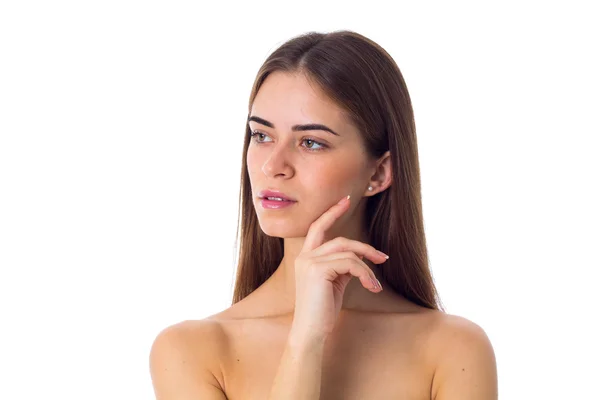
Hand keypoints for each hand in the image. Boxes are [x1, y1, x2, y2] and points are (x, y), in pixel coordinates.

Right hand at [289, 195, 388, 343]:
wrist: (311, 332)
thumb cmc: (322, 310)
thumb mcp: (334, 283)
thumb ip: (342, 266)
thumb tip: (360, 258)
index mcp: (306, 257)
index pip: (317, 227)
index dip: (331, 212)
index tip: (346, 200)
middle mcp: (304, 256)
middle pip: (339, 239)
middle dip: (363, 246)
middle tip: (382, 257)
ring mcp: (309, 262)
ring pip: (348, 252)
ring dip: (367, 266)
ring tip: (376, 284)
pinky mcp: (318, 270)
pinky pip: (351, 264)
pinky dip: (365, 275)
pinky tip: (372, 288)